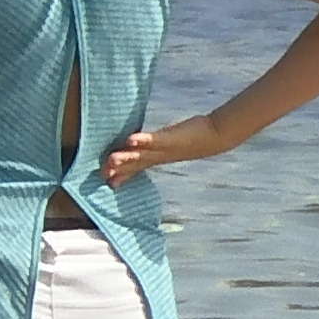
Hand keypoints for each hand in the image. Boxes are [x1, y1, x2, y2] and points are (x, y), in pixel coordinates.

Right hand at [103, 107, 243, 181]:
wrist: (215, 137)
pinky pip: (154, 140)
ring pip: (142, 155)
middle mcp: (159, 156)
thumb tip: (141, 143)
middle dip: (119, 169)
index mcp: (157, 157)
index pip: (136, 167)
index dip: (122, 174)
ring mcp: (164, 148)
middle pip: (135, 163)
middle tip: (103, 174)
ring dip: (126, 158)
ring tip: (111, 160)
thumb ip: (153, 143)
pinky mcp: (170, 138)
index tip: (107, 181)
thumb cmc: (191, 137)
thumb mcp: (170, 142)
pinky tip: (131, 141)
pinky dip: (142, 141)